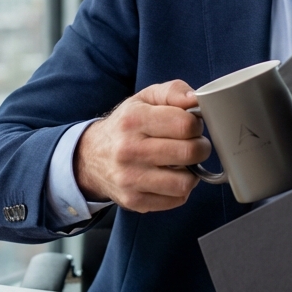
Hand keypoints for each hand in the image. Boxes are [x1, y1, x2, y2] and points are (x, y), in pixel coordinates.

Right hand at [74, 80, 211, 211]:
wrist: (91, 157)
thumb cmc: (126, 125)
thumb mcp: (144, 98)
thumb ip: (173, 91)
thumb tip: (196, 99)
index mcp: (134, 119)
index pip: (185, 124)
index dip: (197, 125)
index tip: (192, 126)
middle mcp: (129, 149)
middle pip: (189, 153)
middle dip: (201, 148)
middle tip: (194, 145)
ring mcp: (130, 178)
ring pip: (185, 182)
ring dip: (192, 173)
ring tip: (183, 163)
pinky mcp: (134, 200)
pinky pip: (176, 200)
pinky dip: (180, 189)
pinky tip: (170, 178)